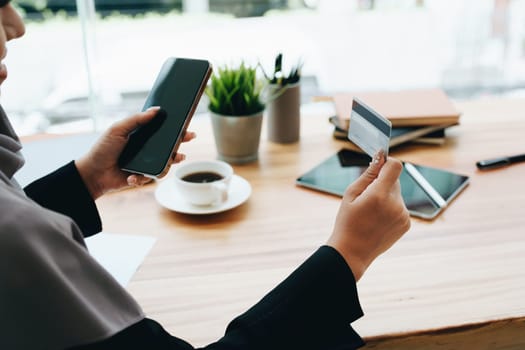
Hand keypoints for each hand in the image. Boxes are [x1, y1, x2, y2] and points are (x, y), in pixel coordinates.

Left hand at [75, 107, 195, 199]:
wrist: (92, 173)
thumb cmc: (102, 149)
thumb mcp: (118, 129)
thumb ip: (136, 119)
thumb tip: (156, 110)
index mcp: (141, 136)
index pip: (161, 130)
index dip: (174, 128)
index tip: (185, 125)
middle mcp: (146, 150)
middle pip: (168, 147)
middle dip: (180, 143)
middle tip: (188, 138)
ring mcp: (145, 163)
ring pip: (165, 163)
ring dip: (170, 162)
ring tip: (175, 158)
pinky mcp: (143, 177)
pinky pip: (152, 177)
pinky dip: (143, 178)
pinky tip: (132, 177)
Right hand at [327, 153, 410, 280]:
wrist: (353, 252)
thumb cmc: (347, 222)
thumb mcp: (351, 194)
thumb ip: (368, 174)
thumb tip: (380, 156)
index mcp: (379, 195)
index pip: (395, 166)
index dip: (387, 163)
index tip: (378, 166)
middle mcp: (395, 204)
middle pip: (394, 180)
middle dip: (382, 183)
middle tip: (366, 197)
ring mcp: (403, 215)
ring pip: (396, 194)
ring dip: (386, 196)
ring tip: (371, 213)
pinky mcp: (406, 223)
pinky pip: (400, 206)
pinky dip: (390, 208)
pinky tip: (377, 220)